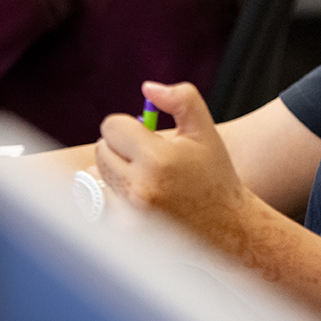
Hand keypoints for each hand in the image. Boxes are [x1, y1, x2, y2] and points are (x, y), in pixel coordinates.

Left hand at [96, 80, 248, 243]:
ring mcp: (127, 215)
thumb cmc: (214, 174)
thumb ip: (181, 99)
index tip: (145, 136)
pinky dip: (111, 198)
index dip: (128, 127)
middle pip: (101, 150)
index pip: (112, 126)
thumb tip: (147, 88)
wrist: (226, 226)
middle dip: (120, 149)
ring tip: (143, 180)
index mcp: (157, 159)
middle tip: (148, 158)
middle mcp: (138, 188)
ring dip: (112, 174)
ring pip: (94, 177)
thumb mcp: (204, 131)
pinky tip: (138, 201)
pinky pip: (97, 203)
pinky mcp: (121, 232)